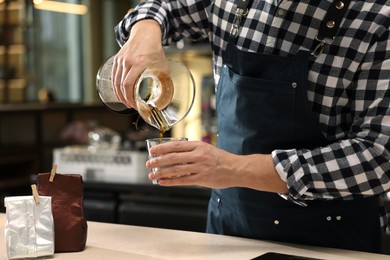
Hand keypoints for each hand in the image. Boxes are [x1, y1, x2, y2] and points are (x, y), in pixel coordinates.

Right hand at [112, 20, 165, 108]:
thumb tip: (165, 93)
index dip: (129, 97)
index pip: (128, 84)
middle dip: (124, 98)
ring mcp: (121, 59)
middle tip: (130, 105)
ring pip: (115, 81)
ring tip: (124, 101)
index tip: (133, 104)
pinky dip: (115, 85)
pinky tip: (119, 91)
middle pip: (121, 85)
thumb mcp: (162, 64)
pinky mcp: (117, 58)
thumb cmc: (155, 49)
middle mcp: (128, 61)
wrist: (145, 33)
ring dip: (119, 93)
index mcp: (139, 63)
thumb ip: (163, 78)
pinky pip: (114, 75)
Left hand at [146, 140, 288, 192]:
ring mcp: (200, 167)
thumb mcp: (207, 149)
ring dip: (161, 172)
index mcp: (198, 145)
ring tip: (152, 175)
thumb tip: (175, 153)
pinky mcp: (202, 179)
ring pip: (175, 170)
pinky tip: (163, 182)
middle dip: (158, 161)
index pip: (175, 146)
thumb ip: (192, 150)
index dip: (162, 148)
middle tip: (149, 163)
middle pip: (173, 157)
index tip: (152, 150)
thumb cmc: (221, 159)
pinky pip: (182, 180)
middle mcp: (198, 155)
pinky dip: (171, 181)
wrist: (237, 169)